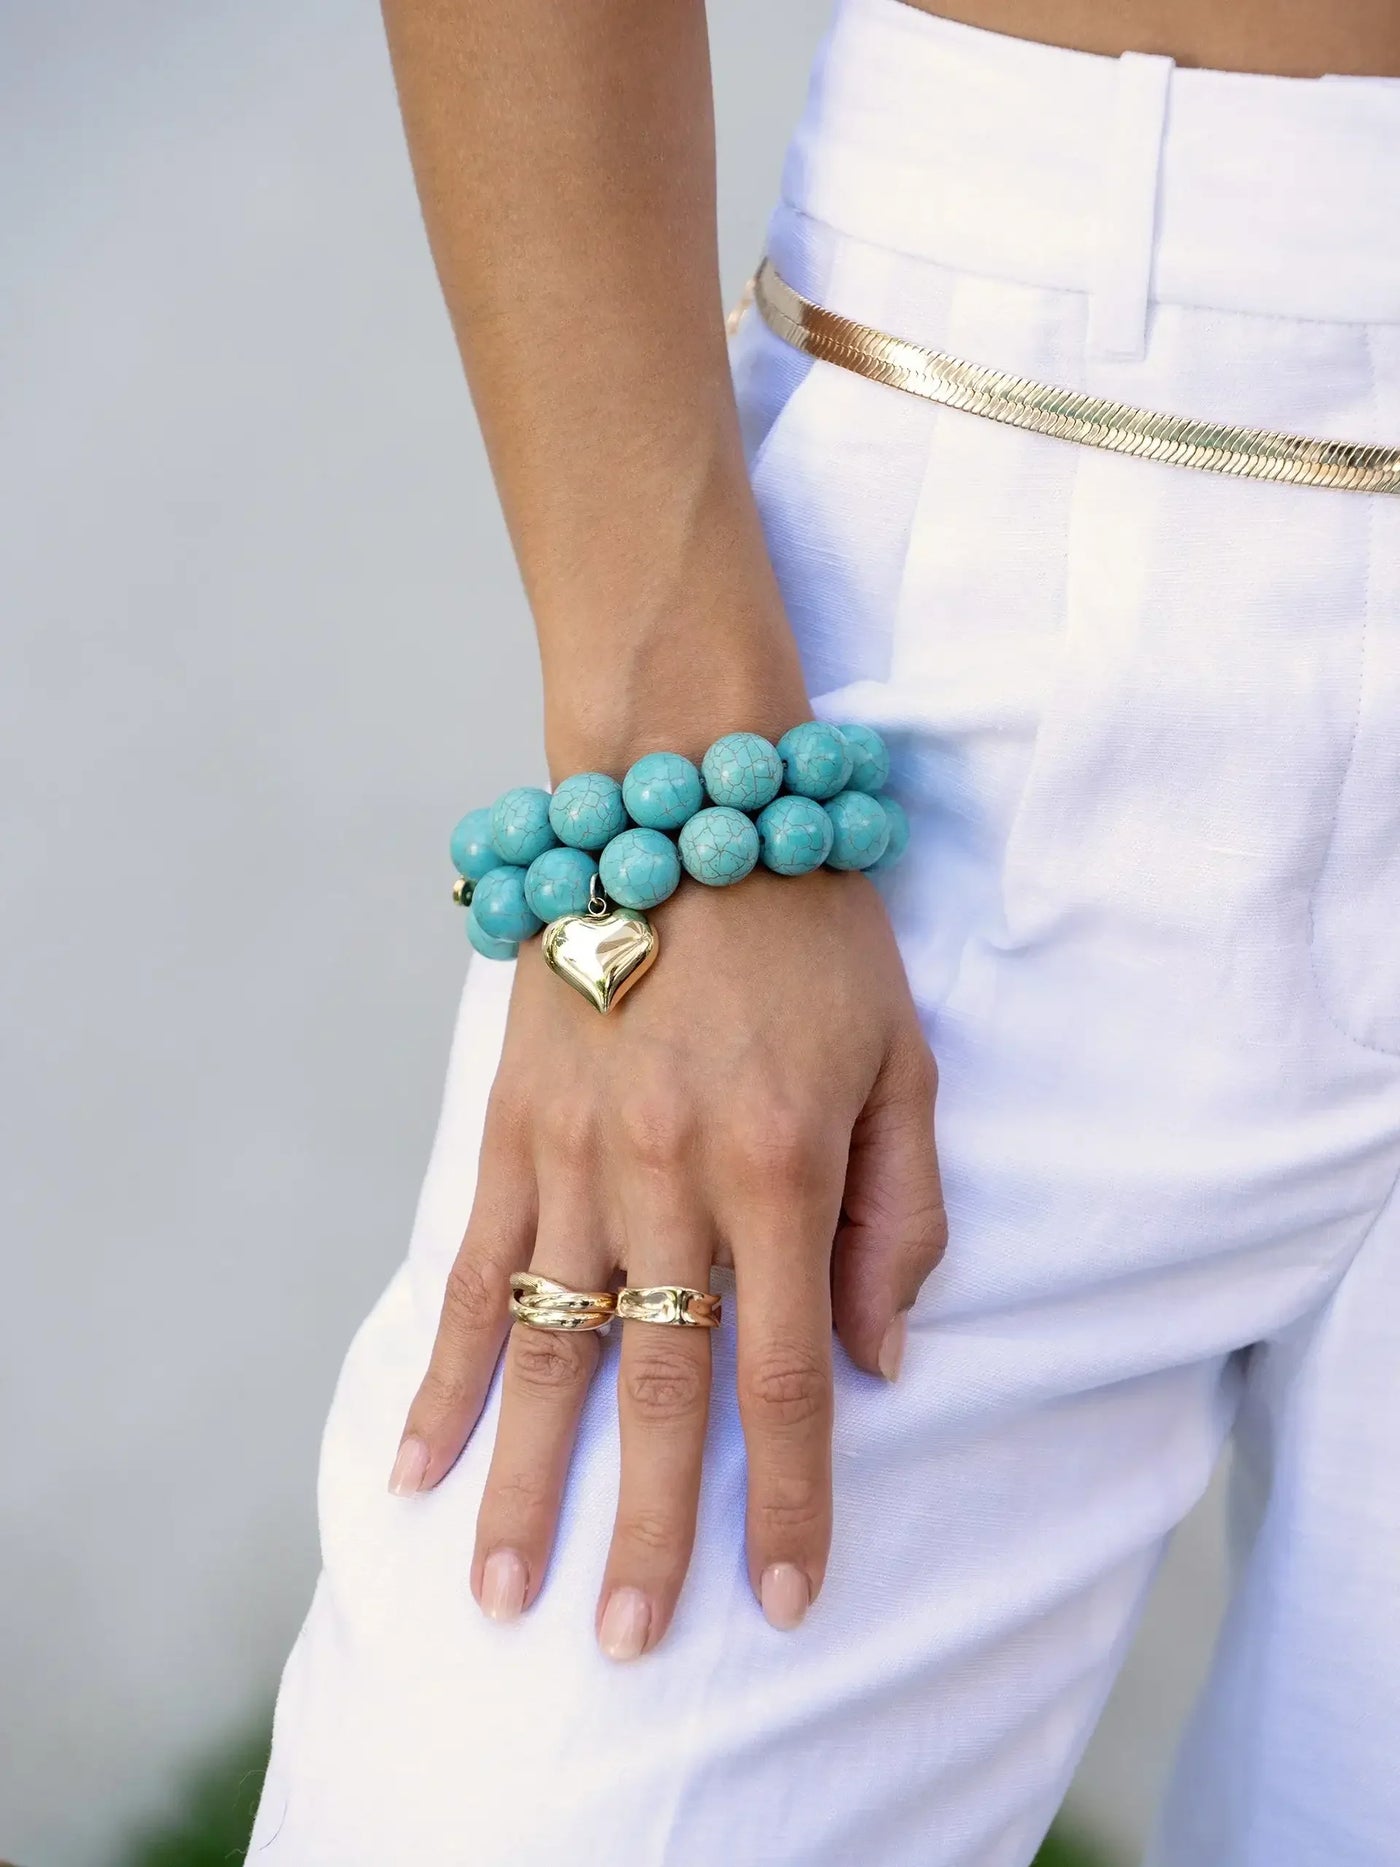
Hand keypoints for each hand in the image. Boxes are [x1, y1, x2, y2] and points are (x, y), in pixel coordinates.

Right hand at [390, 867, 944, 1656]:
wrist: (687, 802)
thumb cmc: (815, 934)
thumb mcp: (904, 1064)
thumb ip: (899, 1218)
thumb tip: (879, 1362)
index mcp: (784, 1171)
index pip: (788, 1380)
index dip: (788, 1502)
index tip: (782, 1600)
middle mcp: (674, 1179)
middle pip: (658, 1389)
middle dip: (645, 1530)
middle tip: (620, 1644)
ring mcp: (578, 1154)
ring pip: (550, 1347)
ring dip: (526, 1480)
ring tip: (501, 1591)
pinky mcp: (511, 1126)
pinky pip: (473, 1267)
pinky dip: (448, 1369)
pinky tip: (420, 1455)